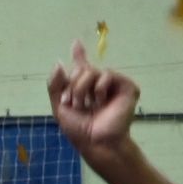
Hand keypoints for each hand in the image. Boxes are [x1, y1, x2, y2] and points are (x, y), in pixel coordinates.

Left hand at [47, 42, 140, 160]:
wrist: (96, 140)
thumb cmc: (79, 129)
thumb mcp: (59, 107)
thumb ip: (55, 85)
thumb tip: (58, 62)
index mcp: (84, 89)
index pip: (81, 68)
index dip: (79, 55)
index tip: (76, 43)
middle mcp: (99, 85)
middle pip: (81, 69)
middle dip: (73, 86)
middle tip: (74, 104)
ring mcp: (114, 85)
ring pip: (92, 71)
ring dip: (82, 89)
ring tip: (86, 106)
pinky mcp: (127, 87)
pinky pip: (107, 74)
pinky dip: (99, 88)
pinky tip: (102, 102)